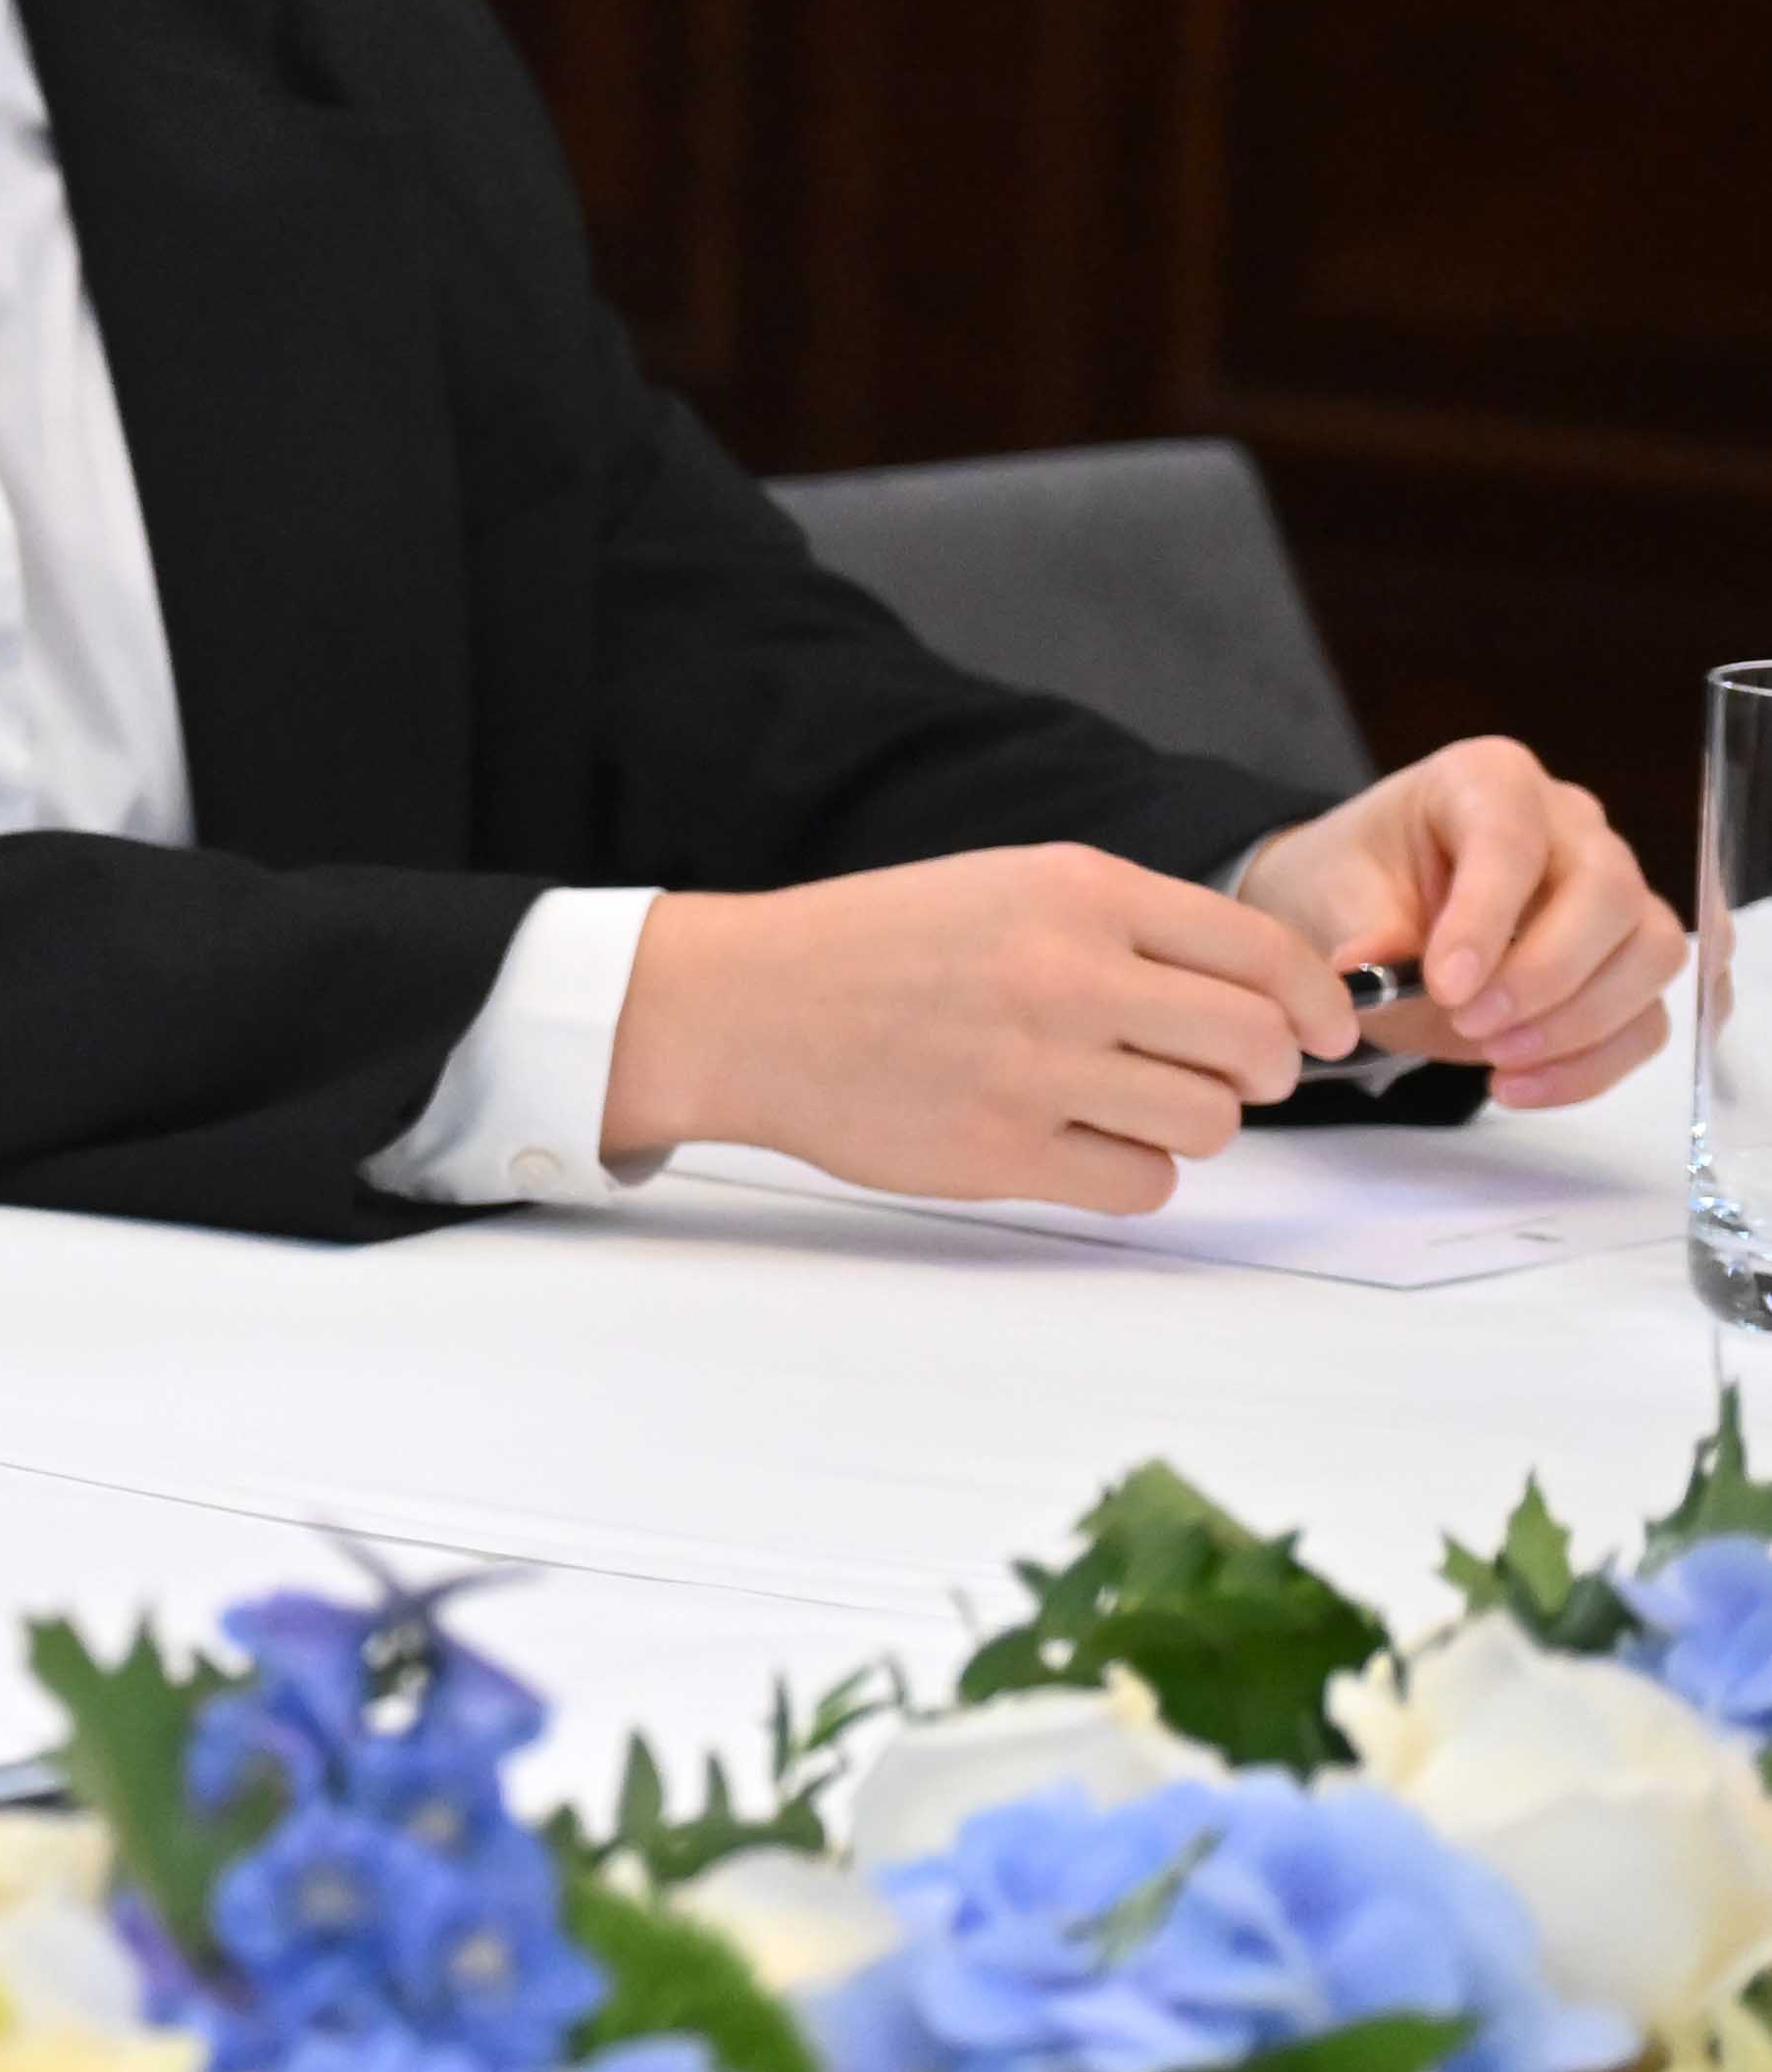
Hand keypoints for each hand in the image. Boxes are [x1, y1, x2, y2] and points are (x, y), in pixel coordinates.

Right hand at [610, 843, 1347, 1212]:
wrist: (746, 1005)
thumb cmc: (877, 947)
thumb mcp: (1008, 887)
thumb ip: (1129, 929)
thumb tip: (1263, 1000)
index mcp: (1077, 893)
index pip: (1265, 953)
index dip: (1318, 1002)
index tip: (1324, 1029)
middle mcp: (1067, 974)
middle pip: (1256, 1047)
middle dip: (1266, 1071)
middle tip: (1231, 1076)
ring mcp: (1035, 1067)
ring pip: (1211, 1123)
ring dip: (1193, 1123)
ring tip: (1130, 1104)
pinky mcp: (1003, 1151)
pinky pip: (1142, 1184)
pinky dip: (1131, 1172)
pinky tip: (1078, 1141)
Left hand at [1239, 737, 1677, 1108]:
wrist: (1360, 912)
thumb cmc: (1352, 883)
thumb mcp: (1331, 894)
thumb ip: (1360, 926)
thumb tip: (1372, 965)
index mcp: (1488, 781)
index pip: (1513, 839)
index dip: (1486, 918)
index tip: (1444, 986)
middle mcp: (1570, 825)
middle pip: (1611, 893)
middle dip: (1547, 974)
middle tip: (1470, 1024)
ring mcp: (1614, 891)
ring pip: (1654, 952)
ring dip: (1582, 1023)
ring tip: (1494, 1059)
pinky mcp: (1626, 962)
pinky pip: (1649, 1016)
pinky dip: (1596, 1063)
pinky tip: (1521, 1085)